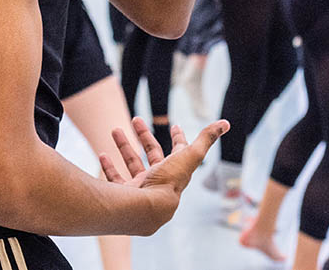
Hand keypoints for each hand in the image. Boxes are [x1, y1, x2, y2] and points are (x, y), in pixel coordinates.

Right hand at [99, 117, 228, 232]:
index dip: (178, 137)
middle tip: (136, 119)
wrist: (144, 210)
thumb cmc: (168, 183)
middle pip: (152, 154)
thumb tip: (226, 123)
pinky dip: (109, 166)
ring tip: (114, 129)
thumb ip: (206, 138)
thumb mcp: (189, 155)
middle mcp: (159, 181)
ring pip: (132, 163)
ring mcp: (141, 190)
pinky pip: (115, 179)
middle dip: (145, 136)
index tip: (175, 125)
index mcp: (176, 172)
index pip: (179, 151)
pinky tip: (102, 154)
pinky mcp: (123, 196)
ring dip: (124, 146)